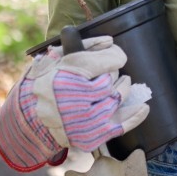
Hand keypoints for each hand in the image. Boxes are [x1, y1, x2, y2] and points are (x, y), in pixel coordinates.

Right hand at [0, 35, 150, 171]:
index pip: (108, 60)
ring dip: (122, 89)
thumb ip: (79, 45)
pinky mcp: (89, 136)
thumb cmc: (50, 84)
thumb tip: (102, 39)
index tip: (114, 55)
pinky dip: (134, 116)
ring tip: (120, 84)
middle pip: (111, 80)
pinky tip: (143, 107)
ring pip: (116, 99)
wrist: (33, 121)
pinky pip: (119, 126)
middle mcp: (73, 99)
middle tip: (109, 72)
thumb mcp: (58, 59)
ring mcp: (82, 121)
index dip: (115, 55)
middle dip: (113, 73)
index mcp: (66, 75)